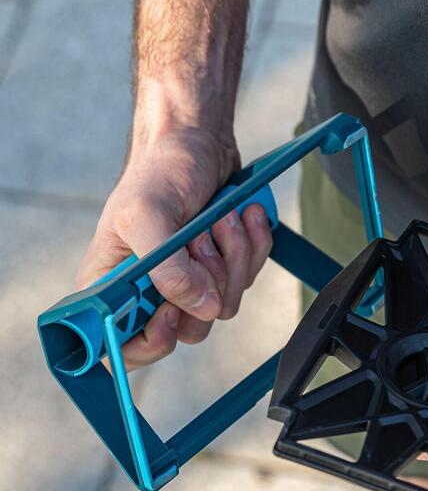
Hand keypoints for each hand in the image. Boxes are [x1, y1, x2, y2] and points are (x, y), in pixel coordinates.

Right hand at [78, 125, 271, 369]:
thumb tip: (202, 309)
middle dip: (206, 280)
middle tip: (200, 239)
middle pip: (188, 329)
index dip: (151, 342)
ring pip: (224, 305)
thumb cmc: (160, 171)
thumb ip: (166, 269)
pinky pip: (247, 280)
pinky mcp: (221, 269)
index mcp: (112, 285)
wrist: (198, 142)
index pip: (124, 348)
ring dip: (233, 258)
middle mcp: (150, 291)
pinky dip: (252, 247)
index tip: (171, 311)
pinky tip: (244, 217)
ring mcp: (189, 282)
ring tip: (223, 218)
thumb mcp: (147, 214)